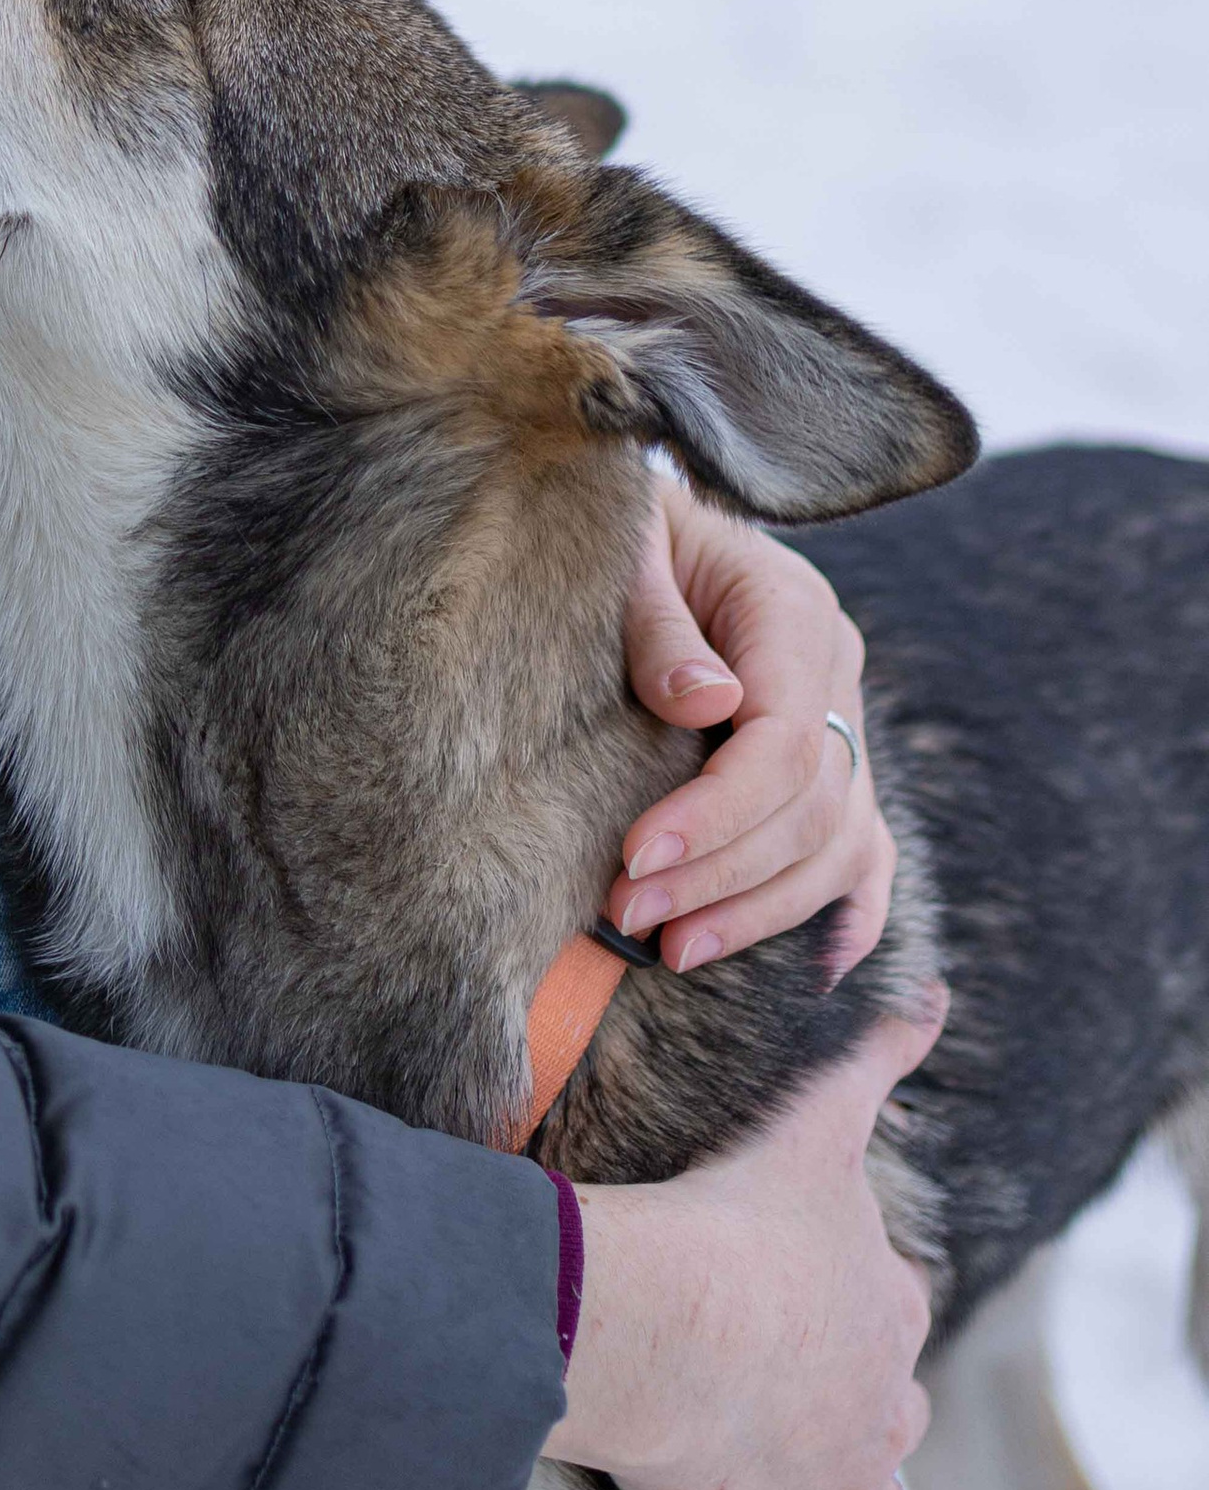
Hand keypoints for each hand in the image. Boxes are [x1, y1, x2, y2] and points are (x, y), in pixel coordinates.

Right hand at [543, 995, 943, 1489]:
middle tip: (755, 1364)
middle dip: (840, 1398)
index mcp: (890, 1314)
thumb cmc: (729, 1221)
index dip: (837, 1300)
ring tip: (749, 1452)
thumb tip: (937, 994)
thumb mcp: (817, 1123)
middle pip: (884, 1412)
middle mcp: (884, 1411)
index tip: (774, 1285)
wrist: (656, 1324)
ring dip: (819, 1486)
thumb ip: (878, 1058)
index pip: (892, 1312)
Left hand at [613, 479, 891, 977]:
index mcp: (794, 614)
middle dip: (723, 875)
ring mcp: (846, 719)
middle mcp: (837, 671)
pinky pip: (862, 850)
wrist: (650, 516)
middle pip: (813, 809)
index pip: (785, 745)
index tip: (634, 858)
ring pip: (840, 845)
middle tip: (629, 914)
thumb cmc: (627, 533)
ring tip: (673, 948)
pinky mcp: (834, 758)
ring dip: (761, 910)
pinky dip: (843, 913)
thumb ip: (660, 626)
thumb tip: (708, 704)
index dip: (716, 815)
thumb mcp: (628, 553)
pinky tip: (811, 973)